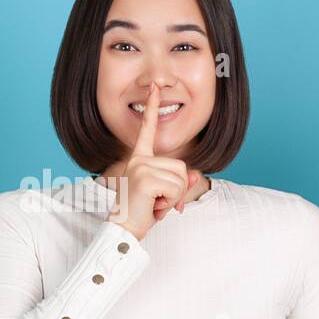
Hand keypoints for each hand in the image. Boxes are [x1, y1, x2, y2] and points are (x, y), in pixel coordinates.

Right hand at [113, 81, 202, 240]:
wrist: (122, 230)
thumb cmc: (141, 213)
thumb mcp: (163, 195)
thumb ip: (179, 183)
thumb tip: (196, 176)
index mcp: (138, 159)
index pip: (147, 131)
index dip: (152, 109)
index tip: (155, 88)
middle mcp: (138, 160)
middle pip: (180, 166)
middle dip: (177, 189)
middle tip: (158, 203)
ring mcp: (140, 167)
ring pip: (180, 179)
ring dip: (174, 198)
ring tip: (155, 205)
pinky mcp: (145, 178)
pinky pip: (175, 188)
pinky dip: (171, 202)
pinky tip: (154, 207)